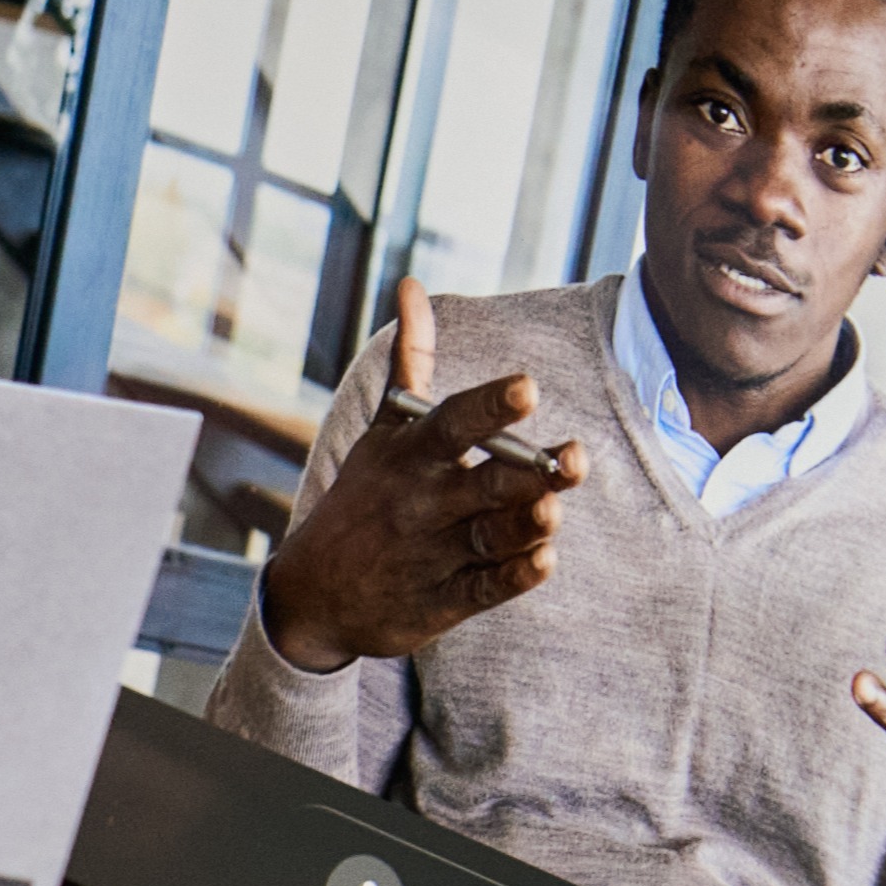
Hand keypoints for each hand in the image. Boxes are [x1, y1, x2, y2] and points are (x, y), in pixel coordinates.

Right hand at [257, 279, 590, 671]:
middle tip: (573, 457)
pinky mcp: (442, 601)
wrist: (311, 594)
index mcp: (412, 456)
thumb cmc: (364, 497)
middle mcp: (423, 502)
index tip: (527, 387)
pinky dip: (513, 577)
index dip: (492, 406)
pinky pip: (485, 589)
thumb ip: (412, 361)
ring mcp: (433, 554)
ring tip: (553, 508)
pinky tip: (544, 561)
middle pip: (485, 483)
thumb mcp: (382, 429)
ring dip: (525, 524)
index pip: (454, 423)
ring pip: (490, 537)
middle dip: (530, 473)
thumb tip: (414, 285)